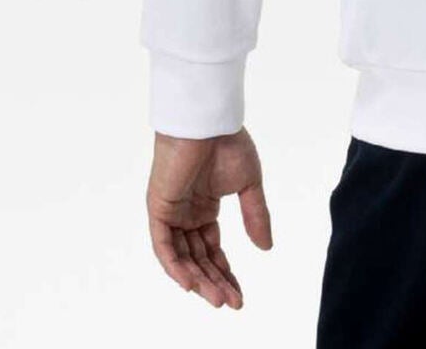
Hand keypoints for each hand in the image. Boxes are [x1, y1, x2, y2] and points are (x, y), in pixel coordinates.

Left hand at [146, 126, 272, 308]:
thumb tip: (266, 248)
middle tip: (232, 303)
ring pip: (182, 258)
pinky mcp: (159, 208)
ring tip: (218, 299)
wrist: (209, 121)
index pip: (213, 250)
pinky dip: (175, 266)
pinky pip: (164, 246)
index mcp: (205, 208)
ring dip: (198, 280)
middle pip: (198, 259)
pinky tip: (191, 283)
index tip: (240, 295)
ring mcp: (171, 213)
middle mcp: (186, 215)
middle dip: (215, 282)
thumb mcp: (249, 184)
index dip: (226, 273)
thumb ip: (255, 216)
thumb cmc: (228, 144)